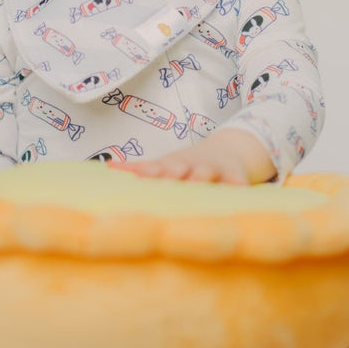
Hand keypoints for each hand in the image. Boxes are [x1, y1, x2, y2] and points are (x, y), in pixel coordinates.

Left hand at [110, 129, 275, 184]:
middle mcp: (192, 166)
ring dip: (200, 179)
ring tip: (196, 186)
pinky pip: (238, 186)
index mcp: (174, 164)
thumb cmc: (187, 165)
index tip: (139, 178)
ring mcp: (214, 170)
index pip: (158, 168)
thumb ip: (139, 168)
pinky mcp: (235, 178)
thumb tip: (107, 167)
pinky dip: (238, 190)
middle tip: (162, 182)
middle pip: (180, 168)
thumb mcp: (166, 163)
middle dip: (171, 174)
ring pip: (207, 174)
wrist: (228, 151)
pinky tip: (241, 195)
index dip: (149, 172)